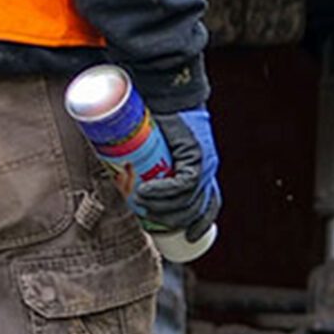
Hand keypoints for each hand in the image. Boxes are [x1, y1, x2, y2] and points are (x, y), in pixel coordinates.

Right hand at [134, 107, 220, 239]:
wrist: (168, 96)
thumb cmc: (158, 122)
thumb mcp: (158, 152)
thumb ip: (150, 170)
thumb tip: (124, 187)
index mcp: (204, 173)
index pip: (209, 205)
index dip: (201, 223)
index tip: (187, 237)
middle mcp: (208, 171)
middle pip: (194, 208)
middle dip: (170, 220)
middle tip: (145, 216)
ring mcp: (205, 164)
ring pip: (187, 199)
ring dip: (161, 206)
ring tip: (140, 203)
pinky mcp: (197, 155)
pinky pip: (183, 183)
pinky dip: (163, 191)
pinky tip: (146, 193)